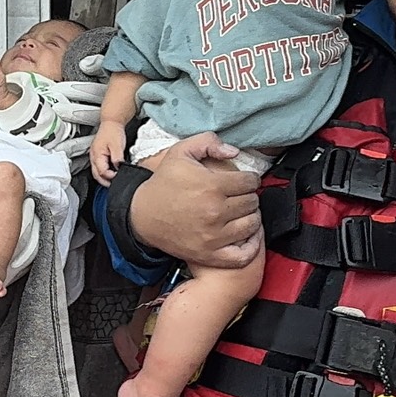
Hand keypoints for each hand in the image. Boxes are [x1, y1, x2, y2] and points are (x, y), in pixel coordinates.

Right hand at [90, 121, 126, 185]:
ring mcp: (94, 156)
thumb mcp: (117, 146)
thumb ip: (117, 159)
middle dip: (106, 181)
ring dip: (105, 177)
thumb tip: (118, 169)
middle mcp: (93, 157)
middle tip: (115, 184)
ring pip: (97, 172)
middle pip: (97, 175)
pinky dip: (105, 172)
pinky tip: (112, 172)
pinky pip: (99, 167)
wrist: (111, 122)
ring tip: (114, 179)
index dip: (111, 176)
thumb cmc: (113, 131)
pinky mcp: (98, 155)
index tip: (119, 176)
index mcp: (97, 155)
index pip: (102, 172)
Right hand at [128, 132, 261, 267]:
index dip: (249, 179)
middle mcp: (215, 211)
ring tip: (241, 212)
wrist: (142, 216)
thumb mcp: (180, 152)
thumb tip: (234, 152)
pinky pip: (244, 254)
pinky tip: (245, 235)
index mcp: (211, 185)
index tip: (243, 181)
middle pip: (252, 203)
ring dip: (250, 217)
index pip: (250, 182)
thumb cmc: (164, 183)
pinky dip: (251, 245)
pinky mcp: (210, 254)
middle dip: (249, 196)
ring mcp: (214, 236)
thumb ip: (209, 142)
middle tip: (238, 196)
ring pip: (252, 225)